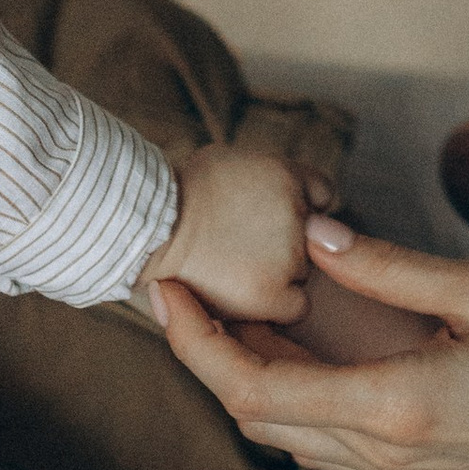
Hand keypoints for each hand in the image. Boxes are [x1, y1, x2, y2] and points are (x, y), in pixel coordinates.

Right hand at [144, 136, 321, 326]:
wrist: (146, 230)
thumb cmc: (176, 197)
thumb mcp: (228, 162)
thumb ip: (268, 178)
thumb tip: (289, 196)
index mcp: (287, 174)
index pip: (323, 195)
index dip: (301, 208)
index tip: (269, 218)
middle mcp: (297, 212)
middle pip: (314, 238)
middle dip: (288, 241)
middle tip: (242, 243)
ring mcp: (289, 255)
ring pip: (303, 273)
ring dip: (279, 274)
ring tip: (232, 265)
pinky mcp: (274, 294)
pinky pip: (296, 307)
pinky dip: (275, 306)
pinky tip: (243, 293)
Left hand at [155, 219, 468, 469]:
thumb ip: (388, 267)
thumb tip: (311, 234)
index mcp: (392, 406)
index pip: (254, 385)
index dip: (195, 340)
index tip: (168, 289)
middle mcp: (381, 451)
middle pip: (252, 416)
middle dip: (203, 356)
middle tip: (181, 289)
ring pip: (282, 434)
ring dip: (241, 377)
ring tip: (225, 307)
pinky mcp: (410, 469)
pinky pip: (320, 439)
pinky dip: (284, 394)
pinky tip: (291, 342)